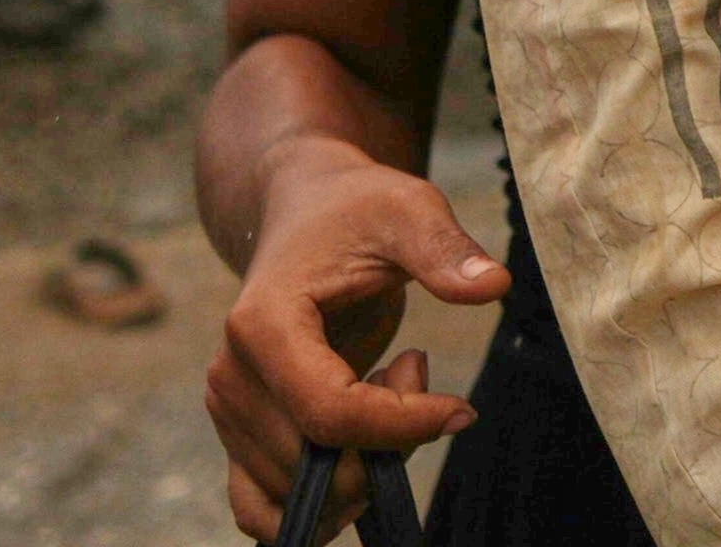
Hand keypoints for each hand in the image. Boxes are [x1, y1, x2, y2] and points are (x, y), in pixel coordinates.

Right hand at [204, 144, 505, 538]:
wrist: (305, 214)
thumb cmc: (356, 210)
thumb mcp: (407, 209)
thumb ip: (444, 249)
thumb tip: (492, 286)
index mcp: (262, 326)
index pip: (330, 414)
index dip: (404, 426)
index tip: (461, 408)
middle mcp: (231, 377)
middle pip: (320, 463)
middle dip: (392, 443)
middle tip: (415, 369)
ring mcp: (228, 413)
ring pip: (304, 494)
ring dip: (365, 465)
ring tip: (386, 387)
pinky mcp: (237, 437)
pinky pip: (260, 512)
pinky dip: (320, 507)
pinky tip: (360, 452)